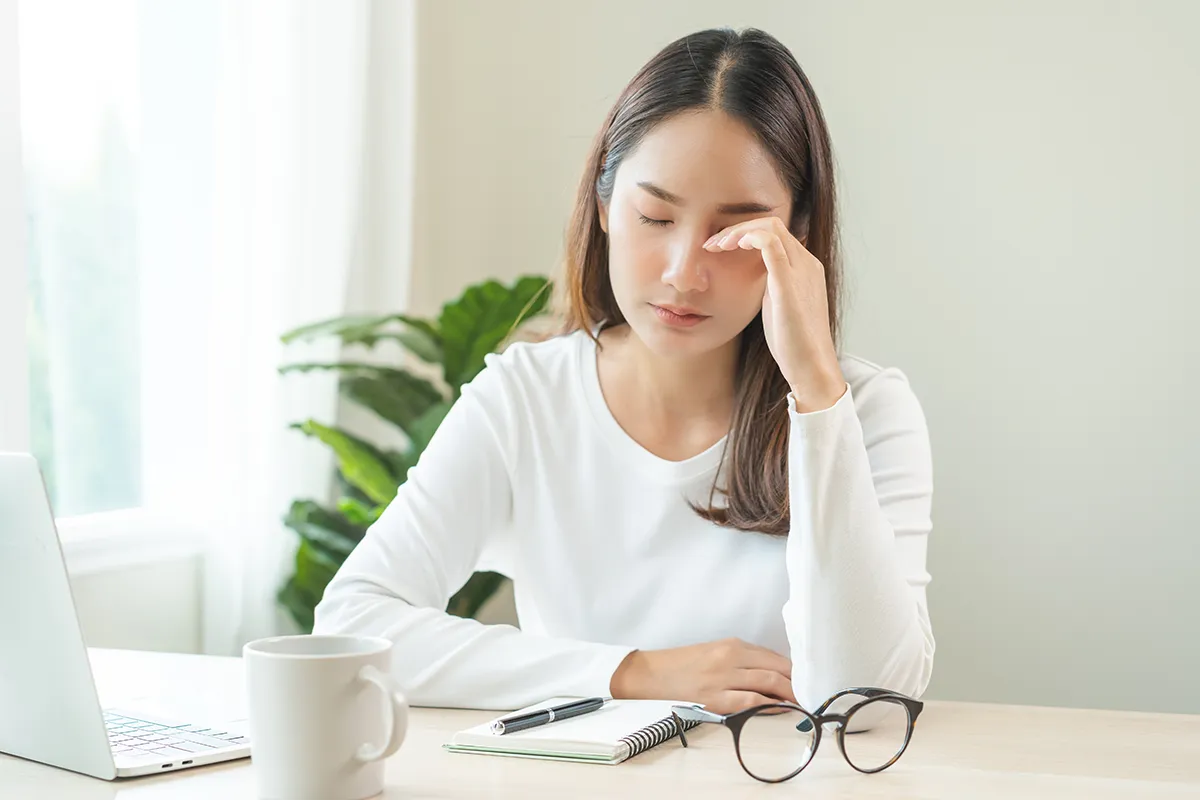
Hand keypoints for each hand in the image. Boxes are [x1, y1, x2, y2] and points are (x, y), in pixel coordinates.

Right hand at [609, 638, 796, 714]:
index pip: (774, 656)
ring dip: (790, 694)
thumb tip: (771, 675)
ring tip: (804, 704)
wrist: (648, 674)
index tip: (807, 680)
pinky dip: (769, 705)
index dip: (795, 670)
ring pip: (768, 682)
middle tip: (813, 695)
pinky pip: (750, 701)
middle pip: (777, 668)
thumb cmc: (680, 666)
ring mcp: (722, 678)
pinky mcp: (714, 698)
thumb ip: (741, 660)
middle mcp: (730, 657)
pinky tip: (781, 710)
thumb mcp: (713, 653)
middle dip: (798, 683)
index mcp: (731, 645)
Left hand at [704, 217, 845, 411]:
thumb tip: (751, 283)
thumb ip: (771, 289)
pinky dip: (748, 237)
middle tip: (713, 244)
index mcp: (805, 269)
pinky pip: (770, 244)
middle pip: (772, 224)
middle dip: (738, 228)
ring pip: (770, 227)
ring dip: (738, 231)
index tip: (721, 247)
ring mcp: (801, 271)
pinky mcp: (788, 283)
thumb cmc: (793, 344)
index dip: (746, 234)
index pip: (776, 234)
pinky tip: (731, 246)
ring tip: (716, 245)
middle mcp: (807, 264)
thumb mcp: (780, 308)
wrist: (811, 367)